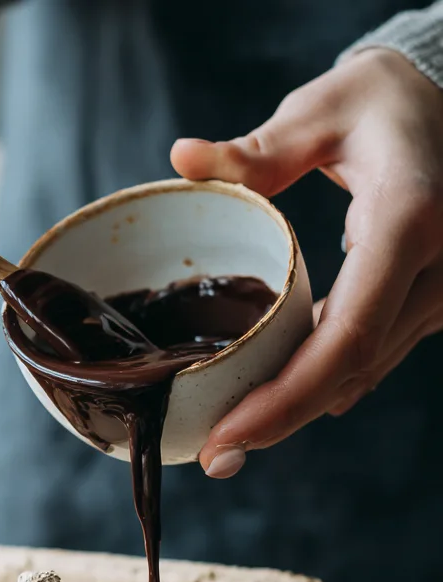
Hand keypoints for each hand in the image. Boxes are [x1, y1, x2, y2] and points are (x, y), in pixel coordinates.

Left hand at [170, 49, 442, 478]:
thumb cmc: (385, 105)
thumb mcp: (324, 110)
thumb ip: (255, 150)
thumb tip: (182, 159)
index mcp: (410, 220)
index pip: (347, 334)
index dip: (286, 397)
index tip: (228, 434)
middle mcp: (440, 266)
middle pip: (351, 368)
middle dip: (279, 420)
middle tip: (215, 457)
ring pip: (364, 370)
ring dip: (297, 408)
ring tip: (231, 439)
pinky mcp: (432, 300)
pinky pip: (373, 354)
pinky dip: (322, 381)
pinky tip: (276, 404)